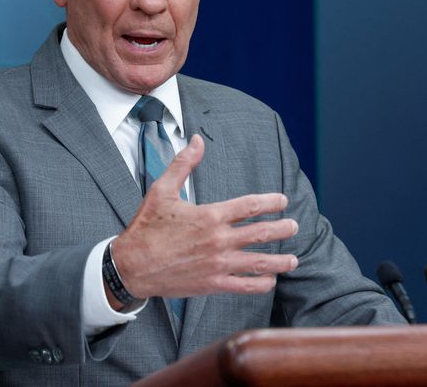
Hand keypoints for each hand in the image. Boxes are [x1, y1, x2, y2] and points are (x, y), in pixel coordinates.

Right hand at [108, 134, 298, 307]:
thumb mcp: (161, 190)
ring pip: (260, 262)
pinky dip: (262, 283)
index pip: (250, 206)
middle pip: (262, 233)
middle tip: (294, 226)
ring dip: (281, 261)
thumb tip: (196, 140)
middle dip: (283, 229)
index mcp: (209, 215)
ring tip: (293, 259)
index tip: (282, 201)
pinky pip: (245, 285)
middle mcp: (218, 239)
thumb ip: (183, 164)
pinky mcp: (213, 284)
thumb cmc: (146, 226)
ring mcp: (218, 264)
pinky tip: (269, 280)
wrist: (132, 265)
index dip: (271, 202)